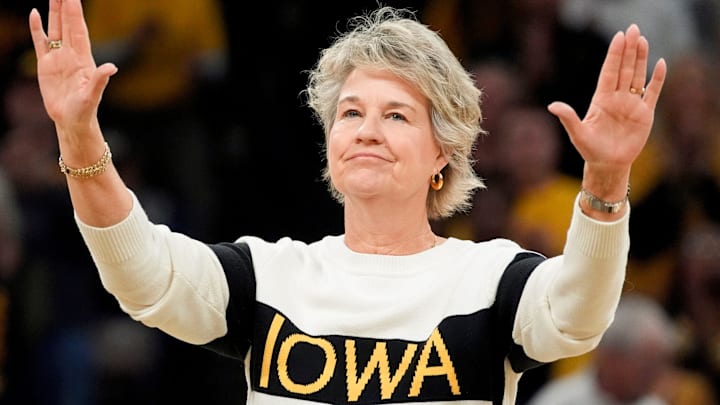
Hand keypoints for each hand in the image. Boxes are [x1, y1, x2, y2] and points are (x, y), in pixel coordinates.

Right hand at [29, 0, 116, 136]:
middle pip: (68, 25)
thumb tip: (112, 67)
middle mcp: (71, 55)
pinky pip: (40, 42)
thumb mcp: (92, 95)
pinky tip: (35, 14)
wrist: (72, 121)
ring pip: (55, 29)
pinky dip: (37, 28)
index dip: (76, 13)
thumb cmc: (85, 110)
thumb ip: (100, 80)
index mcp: (84, 59)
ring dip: (54, 13)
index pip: (79, 30)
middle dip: (66, 7)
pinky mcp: (46, 65)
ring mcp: (58, 58)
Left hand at [547, 24, 666, 198]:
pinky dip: (657, 79)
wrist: (608, 165)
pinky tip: (661, 64)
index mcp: (601, 99)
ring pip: (638, 76)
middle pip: (625, 69)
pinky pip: (652, 92)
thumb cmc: (590, 150)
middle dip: (628, 50)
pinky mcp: (645, 114)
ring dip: (641, 59)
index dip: (614, 55)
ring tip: (643, 40)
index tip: (618, 37)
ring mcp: (631, 104)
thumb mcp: (577, 133)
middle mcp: (617, 98)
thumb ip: (568, 117)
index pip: (609, 72)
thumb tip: (552, 105)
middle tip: (633, 29)